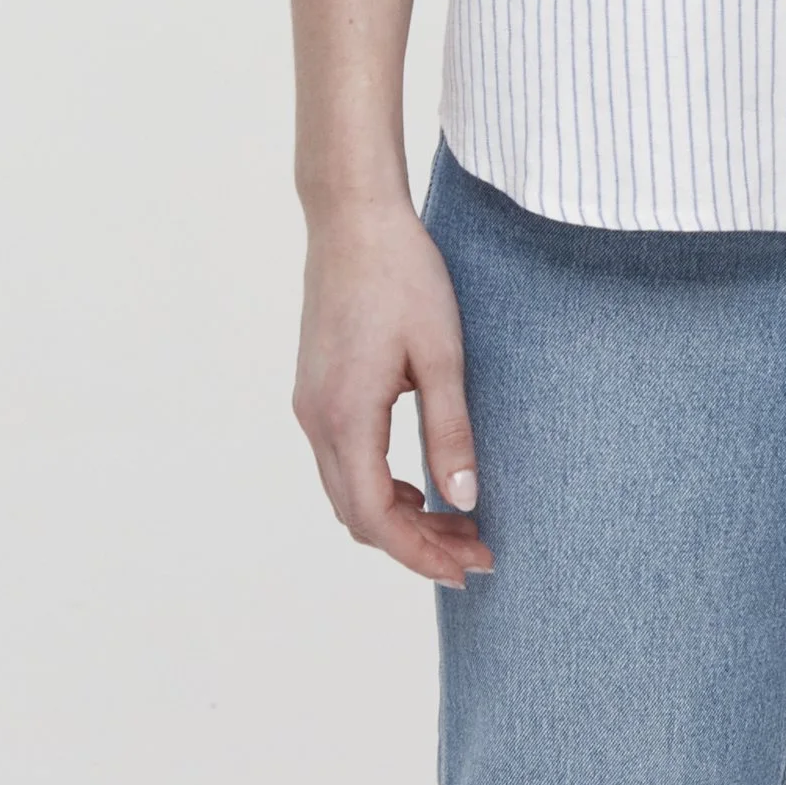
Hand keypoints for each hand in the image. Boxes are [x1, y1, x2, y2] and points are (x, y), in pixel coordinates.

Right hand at [293, 202, 494, 586]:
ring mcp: (310, 405)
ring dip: (398, 517)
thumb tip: (465, 501)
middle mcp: (317, 419)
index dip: (421, 554)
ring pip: (347, 492)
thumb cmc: (403, 275)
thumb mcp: (441, 354)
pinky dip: (381, 486)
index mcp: (346, 416)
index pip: (377, 518)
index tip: (469, 566)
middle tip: (474, 552)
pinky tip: (421, 483)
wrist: (354, 217)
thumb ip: (451, 431)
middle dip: (416, 545)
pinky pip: (342, 461)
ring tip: (457, 522)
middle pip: (358, 516)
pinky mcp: (316, 389)